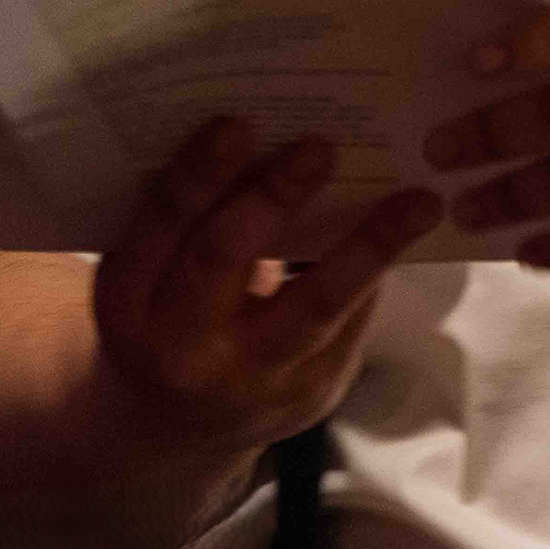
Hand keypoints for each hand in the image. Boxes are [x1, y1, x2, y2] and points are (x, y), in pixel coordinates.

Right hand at [91, 119, 440, 459]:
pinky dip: (383, 272)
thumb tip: (276, 122)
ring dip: (370, 247)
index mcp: (130, 298)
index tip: (237, 123)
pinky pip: (352, 323)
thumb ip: (192, 218)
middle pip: (224, 260)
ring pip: (313, 307)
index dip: (197, 175)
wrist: (176, 427)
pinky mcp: (310, 393)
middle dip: (272, 199)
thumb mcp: (154, 276)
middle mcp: (180, 343)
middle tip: (320, 145)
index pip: (159, 227)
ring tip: (419, 201)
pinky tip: (414, 229)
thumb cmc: (171, 313)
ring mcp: (248, 376)